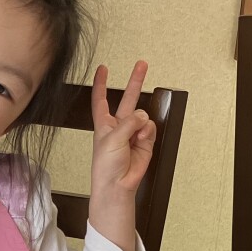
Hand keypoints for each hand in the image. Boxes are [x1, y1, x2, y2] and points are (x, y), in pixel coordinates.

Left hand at [89, 60, 156, 250]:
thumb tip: (143, 116)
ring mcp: (133, 133)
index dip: (101, 83)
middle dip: (135, 81)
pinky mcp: (145, 141)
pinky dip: (147, 132)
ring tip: (136, 134)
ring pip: (142, 116)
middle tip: (142, 64)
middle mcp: (119, 126)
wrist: (117, 186)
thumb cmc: (105, 167)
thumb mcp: (111, 139)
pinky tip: (141, 139)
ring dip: (141, 122)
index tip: (103, 68)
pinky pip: (150, 128)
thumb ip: (128, 123)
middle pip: (128, 99)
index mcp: (104, 124)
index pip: (101, 98)